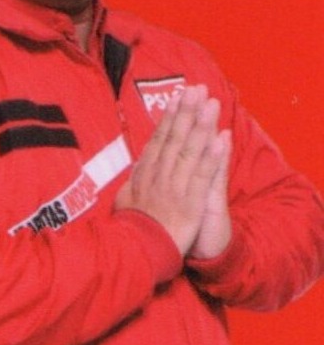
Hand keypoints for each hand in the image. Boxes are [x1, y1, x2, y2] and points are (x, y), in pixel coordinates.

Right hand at [116, 85, 226, 255]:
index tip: (177, 97)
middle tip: (196, 88)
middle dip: (187, 111)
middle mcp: (159, 175)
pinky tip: (221, 138)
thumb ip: (132, 182)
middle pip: (175, 138)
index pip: (159, 140)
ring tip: (211, 103)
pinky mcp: (191, 203)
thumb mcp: (124, 201)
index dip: (170, 117)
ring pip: (189, 151)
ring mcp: (175, 187)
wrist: (138, 255)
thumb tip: (135, 167)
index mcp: (144, 174)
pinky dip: (212, 156)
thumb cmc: (131, 230)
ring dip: (201, 125)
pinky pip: (202, 175)